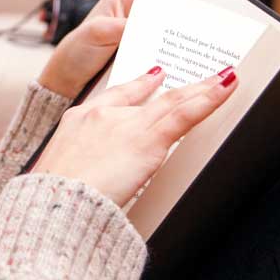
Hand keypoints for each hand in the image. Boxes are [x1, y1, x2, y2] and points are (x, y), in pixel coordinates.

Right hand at [32, 65, 237, 207]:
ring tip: (224, 78)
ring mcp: (125, 124)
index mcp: (78, 121)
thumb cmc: (54, 198)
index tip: (154, 77)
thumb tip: (94, 181)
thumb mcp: (60, 175)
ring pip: (172, 102)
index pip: (116, 97)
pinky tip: (225, 87)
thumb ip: (82, 169)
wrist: (55, 202)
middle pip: (147, 96)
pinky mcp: (147, 139)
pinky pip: (185, 113)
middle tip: (198, 77)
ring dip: (202, 88)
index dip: (139, 85)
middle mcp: (102, 114)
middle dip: (174, 86)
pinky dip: (208, 98)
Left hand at [38, 0, 215, 98]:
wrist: (70, 77)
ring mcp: (148, 28)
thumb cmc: (78, 49)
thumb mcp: (96, 33)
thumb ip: (120, 28)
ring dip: (195, 26)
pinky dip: (185, 48)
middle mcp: (142, 8)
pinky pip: (173, 44)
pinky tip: (197, 57)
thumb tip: (145, 25)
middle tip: (222, 0)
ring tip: (214, 34)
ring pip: (179, 21)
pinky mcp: (150, 49)